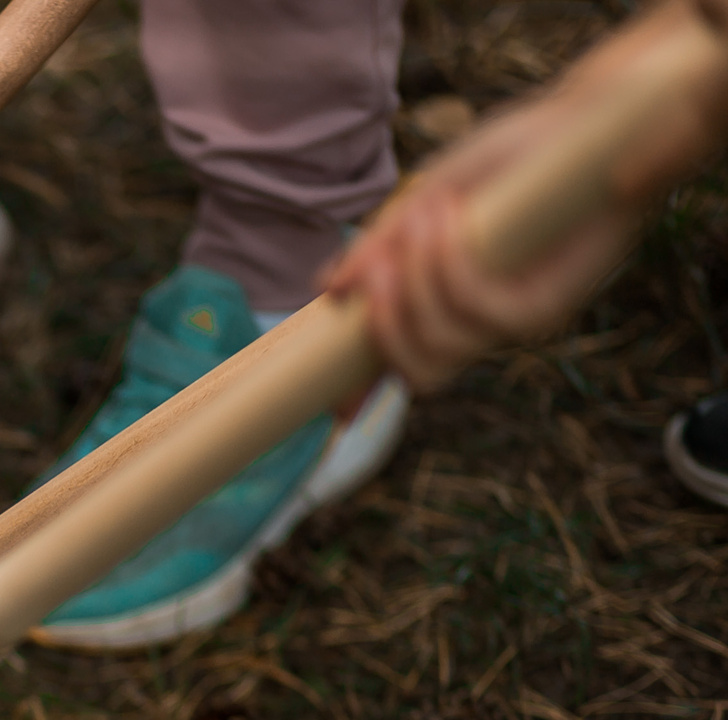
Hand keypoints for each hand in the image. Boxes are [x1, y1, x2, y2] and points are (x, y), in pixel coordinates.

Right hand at [322, 0, 727, 391]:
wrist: (583, 123)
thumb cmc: (509, 157)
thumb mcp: (426, 197)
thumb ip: (379, 244)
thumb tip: (327, 287)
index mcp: (445, 306)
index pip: (400, 364)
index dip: (360, 391)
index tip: (333, 404)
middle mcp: (480, 325)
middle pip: (416, 368)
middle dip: (381, 319)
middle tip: (374, 264)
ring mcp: (514, 319)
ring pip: (440, 341)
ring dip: (415, 282)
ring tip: (423, 217)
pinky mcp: (546, 305)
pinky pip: (476, 309)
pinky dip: (449, 266)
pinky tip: (451, 217)